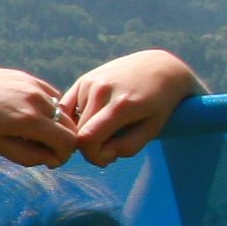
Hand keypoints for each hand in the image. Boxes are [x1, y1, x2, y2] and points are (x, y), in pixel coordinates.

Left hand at [0, 67, 78, 167]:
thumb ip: (28, 155)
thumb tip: (53, 160)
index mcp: (30, 120)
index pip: (68, 142)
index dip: (63, 156)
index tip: (48, 162)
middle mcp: (36, 99)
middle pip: (69, 126)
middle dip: (60, 141)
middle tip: (40, 150)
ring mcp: (31, 84)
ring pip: (61, 110)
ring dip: (54, 124)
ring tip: (30, 134)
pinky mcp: (24, 76)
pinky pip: (49, 95)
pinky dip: (47, 108)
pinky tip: (27, 116)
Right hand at [58, 50, 201, 164]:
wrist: (160, 67)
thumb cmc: (160, 103)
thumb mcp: (152, 129)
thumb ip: (127, 148)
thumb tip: (100, 156)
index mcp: (121, 105)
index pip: (88, 139)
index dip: (93, 156)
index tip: (108, 158)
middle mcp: (100, 90)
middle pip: (77, 132)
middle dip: (90, 147)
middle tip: (109, 145)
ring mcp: (89, 82)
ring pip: (72, 122)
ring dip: (84, 131)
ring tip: (105, 128)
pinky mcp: (83, 80)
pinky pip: (66, 109)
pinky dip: (74, 120)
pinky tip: (92, 120)